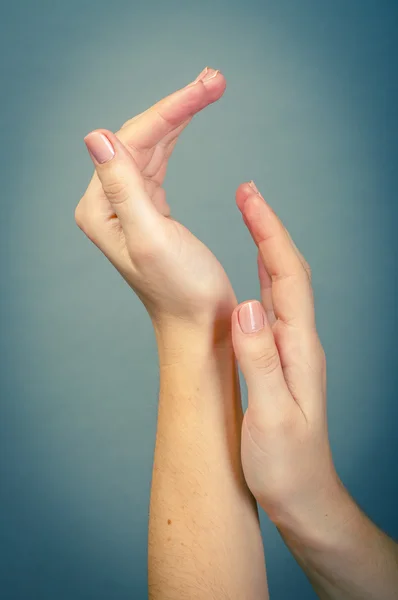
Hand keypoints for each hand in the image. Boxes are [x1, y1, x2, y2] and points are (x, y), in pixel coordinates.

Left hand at [75, 68, 235, 333]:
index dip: (170, 111)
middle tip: (215, 79)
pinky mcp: (150, 210)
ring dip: (180, 117)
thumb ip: (122, 187)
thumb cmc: (181, 290)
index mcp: (101, 209)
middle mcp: (108, 204)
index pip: (131, 142)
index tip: (208, 87)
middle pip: (140, 138)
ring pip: (151, 147)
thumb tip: (95, 136)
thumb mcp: (151, 238)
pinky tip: (188, 120)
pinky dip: (177, 139)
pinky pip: (159, 163)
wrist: (199, 324)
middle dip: (178, 107)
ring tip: (211, 88)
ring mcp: (128, 205)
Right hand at [231, 181, 338, 528]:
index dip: (270, 234)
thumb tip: (245, 307)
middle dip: (269, 227)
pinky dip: (265, 275)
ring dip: (268, 246)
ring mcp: (292, 348)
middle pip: (289, 271)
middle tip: (247, 192)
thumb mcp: (270, 416)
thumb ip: (259, 361)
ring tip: (251, 214)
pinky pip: (274, 306)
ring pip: (282, 284)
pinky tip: (258, 268)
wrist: (304, 495)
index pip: (288, 277)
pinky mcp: (281, 359)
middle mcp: (300, 341)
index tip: (250, 199)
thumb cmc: (286, 464)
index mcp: (299, 348)